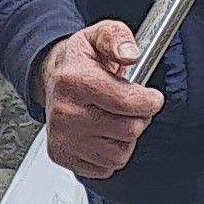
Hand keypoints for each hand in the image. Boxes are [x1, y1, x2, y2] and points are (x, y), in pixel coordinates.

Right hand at [37, 22, 162, 181]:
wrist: (51, 78)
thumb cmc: (79, 61)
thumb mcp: (99, 35)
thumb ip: (118, 38)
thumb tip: (130, 54)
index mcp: (73, 81)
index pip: (127, 102)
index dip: (150, 101)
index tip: (152, 98)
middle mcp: (64, 112)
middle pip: (128, 130)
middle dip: (140, 118)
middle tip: (133, 106)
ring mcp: (62, 138)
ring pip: (119, 155)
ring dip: (126, 139)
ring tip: (116, 119)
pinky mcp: (63, 156)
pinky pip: (105, 168)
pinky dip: (110, 154)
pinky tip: (103, 134)